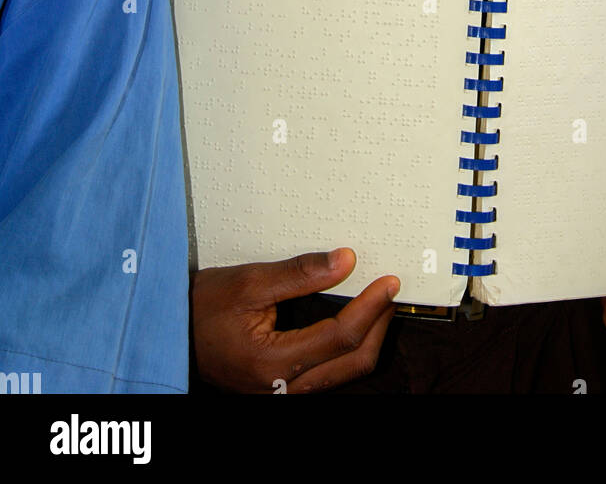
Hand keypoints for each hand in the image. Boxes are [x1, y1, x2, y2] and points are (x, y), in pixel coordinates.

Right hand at [192, 247, 398, 392]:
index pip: (339, 337)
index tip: (389, 282)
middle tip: (390, 292)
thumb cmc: (202, 307)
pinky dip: (347, 350)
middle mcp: (280, 387)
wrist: (170, 333)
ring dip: (366, 340)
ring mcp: (282, 392)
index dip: (370, 307)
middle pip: (351, 364)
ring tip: (378, 304)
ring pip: (342, 374)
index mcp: (271, 363)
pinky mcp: (281, 387)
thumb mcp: (248, 281)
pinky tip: (352, 322)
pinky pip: (327, 374)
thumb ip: (299, 273)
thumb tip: (345, 260)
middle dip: (378, 326)